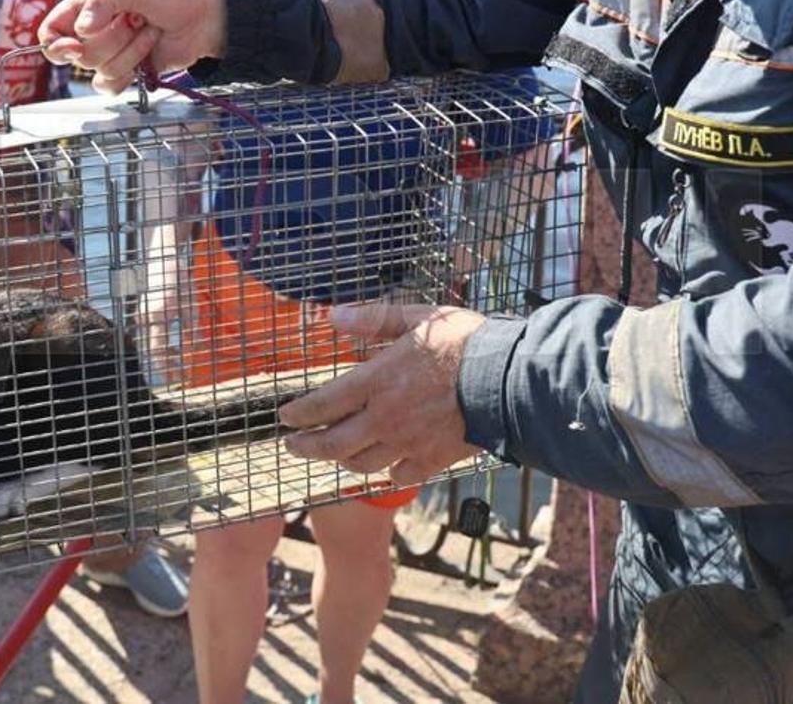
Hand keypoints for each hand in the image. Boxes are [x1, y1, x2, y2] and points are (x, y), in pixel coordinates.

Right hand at [38, 0, 226, 93]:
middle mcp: (92, 32)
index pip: (51, 31)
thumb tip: (80, 30)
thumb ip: (102, 1)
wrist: (205, 19)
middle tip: (134, 21)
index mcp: (85, 7)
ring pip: (98, 71)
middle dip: (112, 40)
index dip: (58, 42)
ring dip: (129, 53)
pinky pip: (110, 87)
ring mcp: (109, 54)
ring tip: (148, 32)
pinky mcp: (125, 73)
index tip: (76, 42)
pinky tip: (147, 56)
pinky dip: (130, 73)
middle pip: (78, 56)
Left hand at [279, 303, 485, 486]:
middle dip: (306, 447)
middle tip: (293, 445)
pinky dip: (386, 473)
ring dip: (342, 461)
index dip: (298, 415)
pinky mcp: (432, 460)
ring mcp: (408, 443)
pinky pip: (399, 476)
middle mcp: (385, 418)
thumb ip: (371, 319)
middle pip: (332, 445)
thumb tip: (331, 317)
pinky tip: (384, 465)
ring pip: (361, 464)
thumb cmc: (464, 342)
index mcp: (376, 381)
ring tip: (335, 454)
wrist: (507, 379)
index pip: (322, 405)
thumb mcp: (416, 318)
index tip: (285, 417)